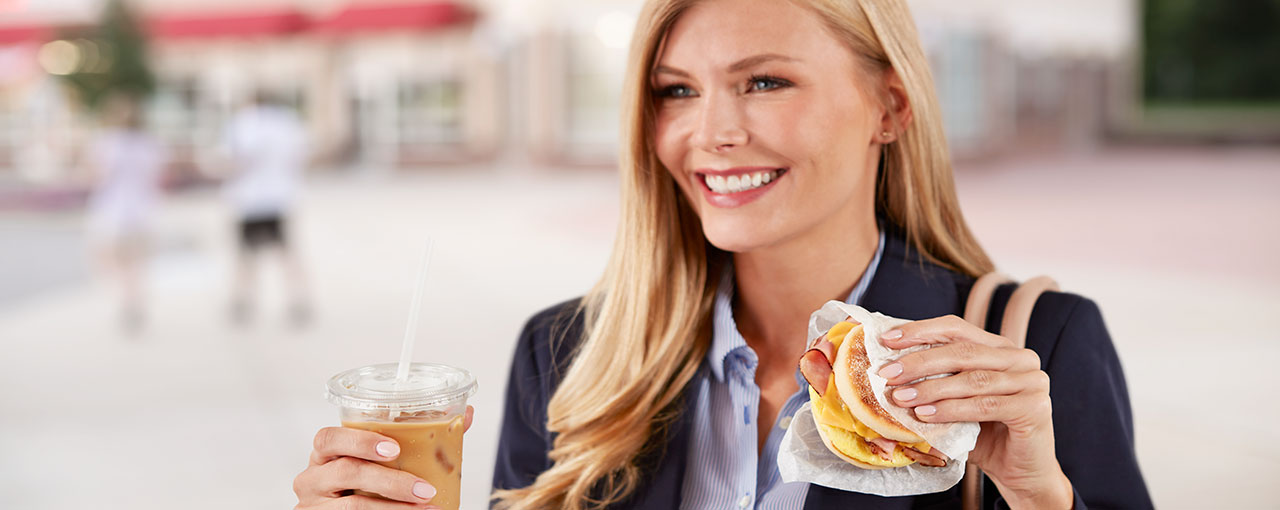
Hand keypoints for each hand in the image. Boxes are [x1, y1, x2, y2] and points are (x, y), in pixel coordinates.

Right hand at [294, 406, 473, 509]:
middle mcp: (312, 478)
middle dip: (390, 482)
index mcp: (325, 453)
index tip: (394, 449)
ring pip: (352, 507)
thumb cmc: (365, 481)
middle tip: (425, 489)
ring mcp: (314, 506)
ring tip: (426, 508)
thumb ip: (416, 437)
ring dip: (394, 509)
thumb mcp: (378, 460)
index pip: (328, 438)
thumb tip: (463, 414)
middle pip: (345, 473)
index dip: (360, 441)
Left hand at [878, 317, 1072, 509]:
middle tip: (887, 373)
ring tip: (901, 397)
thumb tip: (888, 368)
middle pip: (962, 351)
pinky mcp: (1034, 406)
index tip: (887, 340)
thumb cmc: (984, 435)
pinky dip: (951, 409)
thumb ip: (933, 381)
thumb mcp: (954, 401)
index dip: (920, 331)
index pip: (956, 329)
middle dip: (919, 361)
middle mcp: (1020, 358)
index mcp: (1000, 348)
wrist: (1020, 472)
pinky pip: (985, 405)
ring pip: (972, 379)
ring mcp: (1032, 381)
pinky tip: (926, 415)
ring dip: (930, 388)